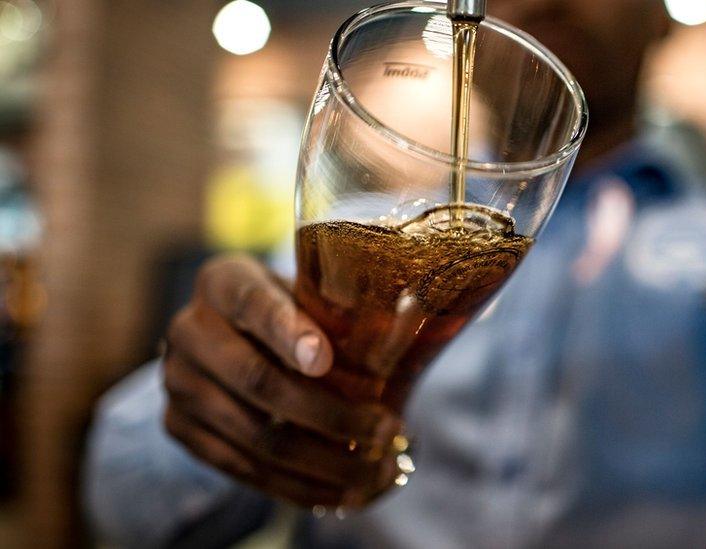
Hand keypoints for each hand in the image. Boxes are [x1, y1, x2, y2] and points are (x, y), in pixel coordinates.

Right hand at [163, 254, 404, 508]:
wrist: (226, 336)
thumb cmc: (288, 309)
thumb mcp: (306, 291)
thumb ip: (338, 307)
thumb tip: (411, 321)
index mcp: (223, 282)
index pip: (254, 304)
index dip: (289, 332)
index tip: (325, 360)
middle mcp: (189, 331)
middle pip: (258, 380)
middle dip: (330, 414)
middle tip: (386, 429)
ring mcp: (178, 384)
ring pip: (254, 436)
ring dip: (323, 462)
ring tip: (375, 470)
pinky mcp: (180, 429)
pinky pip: (242, 469)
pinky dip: (297, 486)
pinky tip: (341, 491)